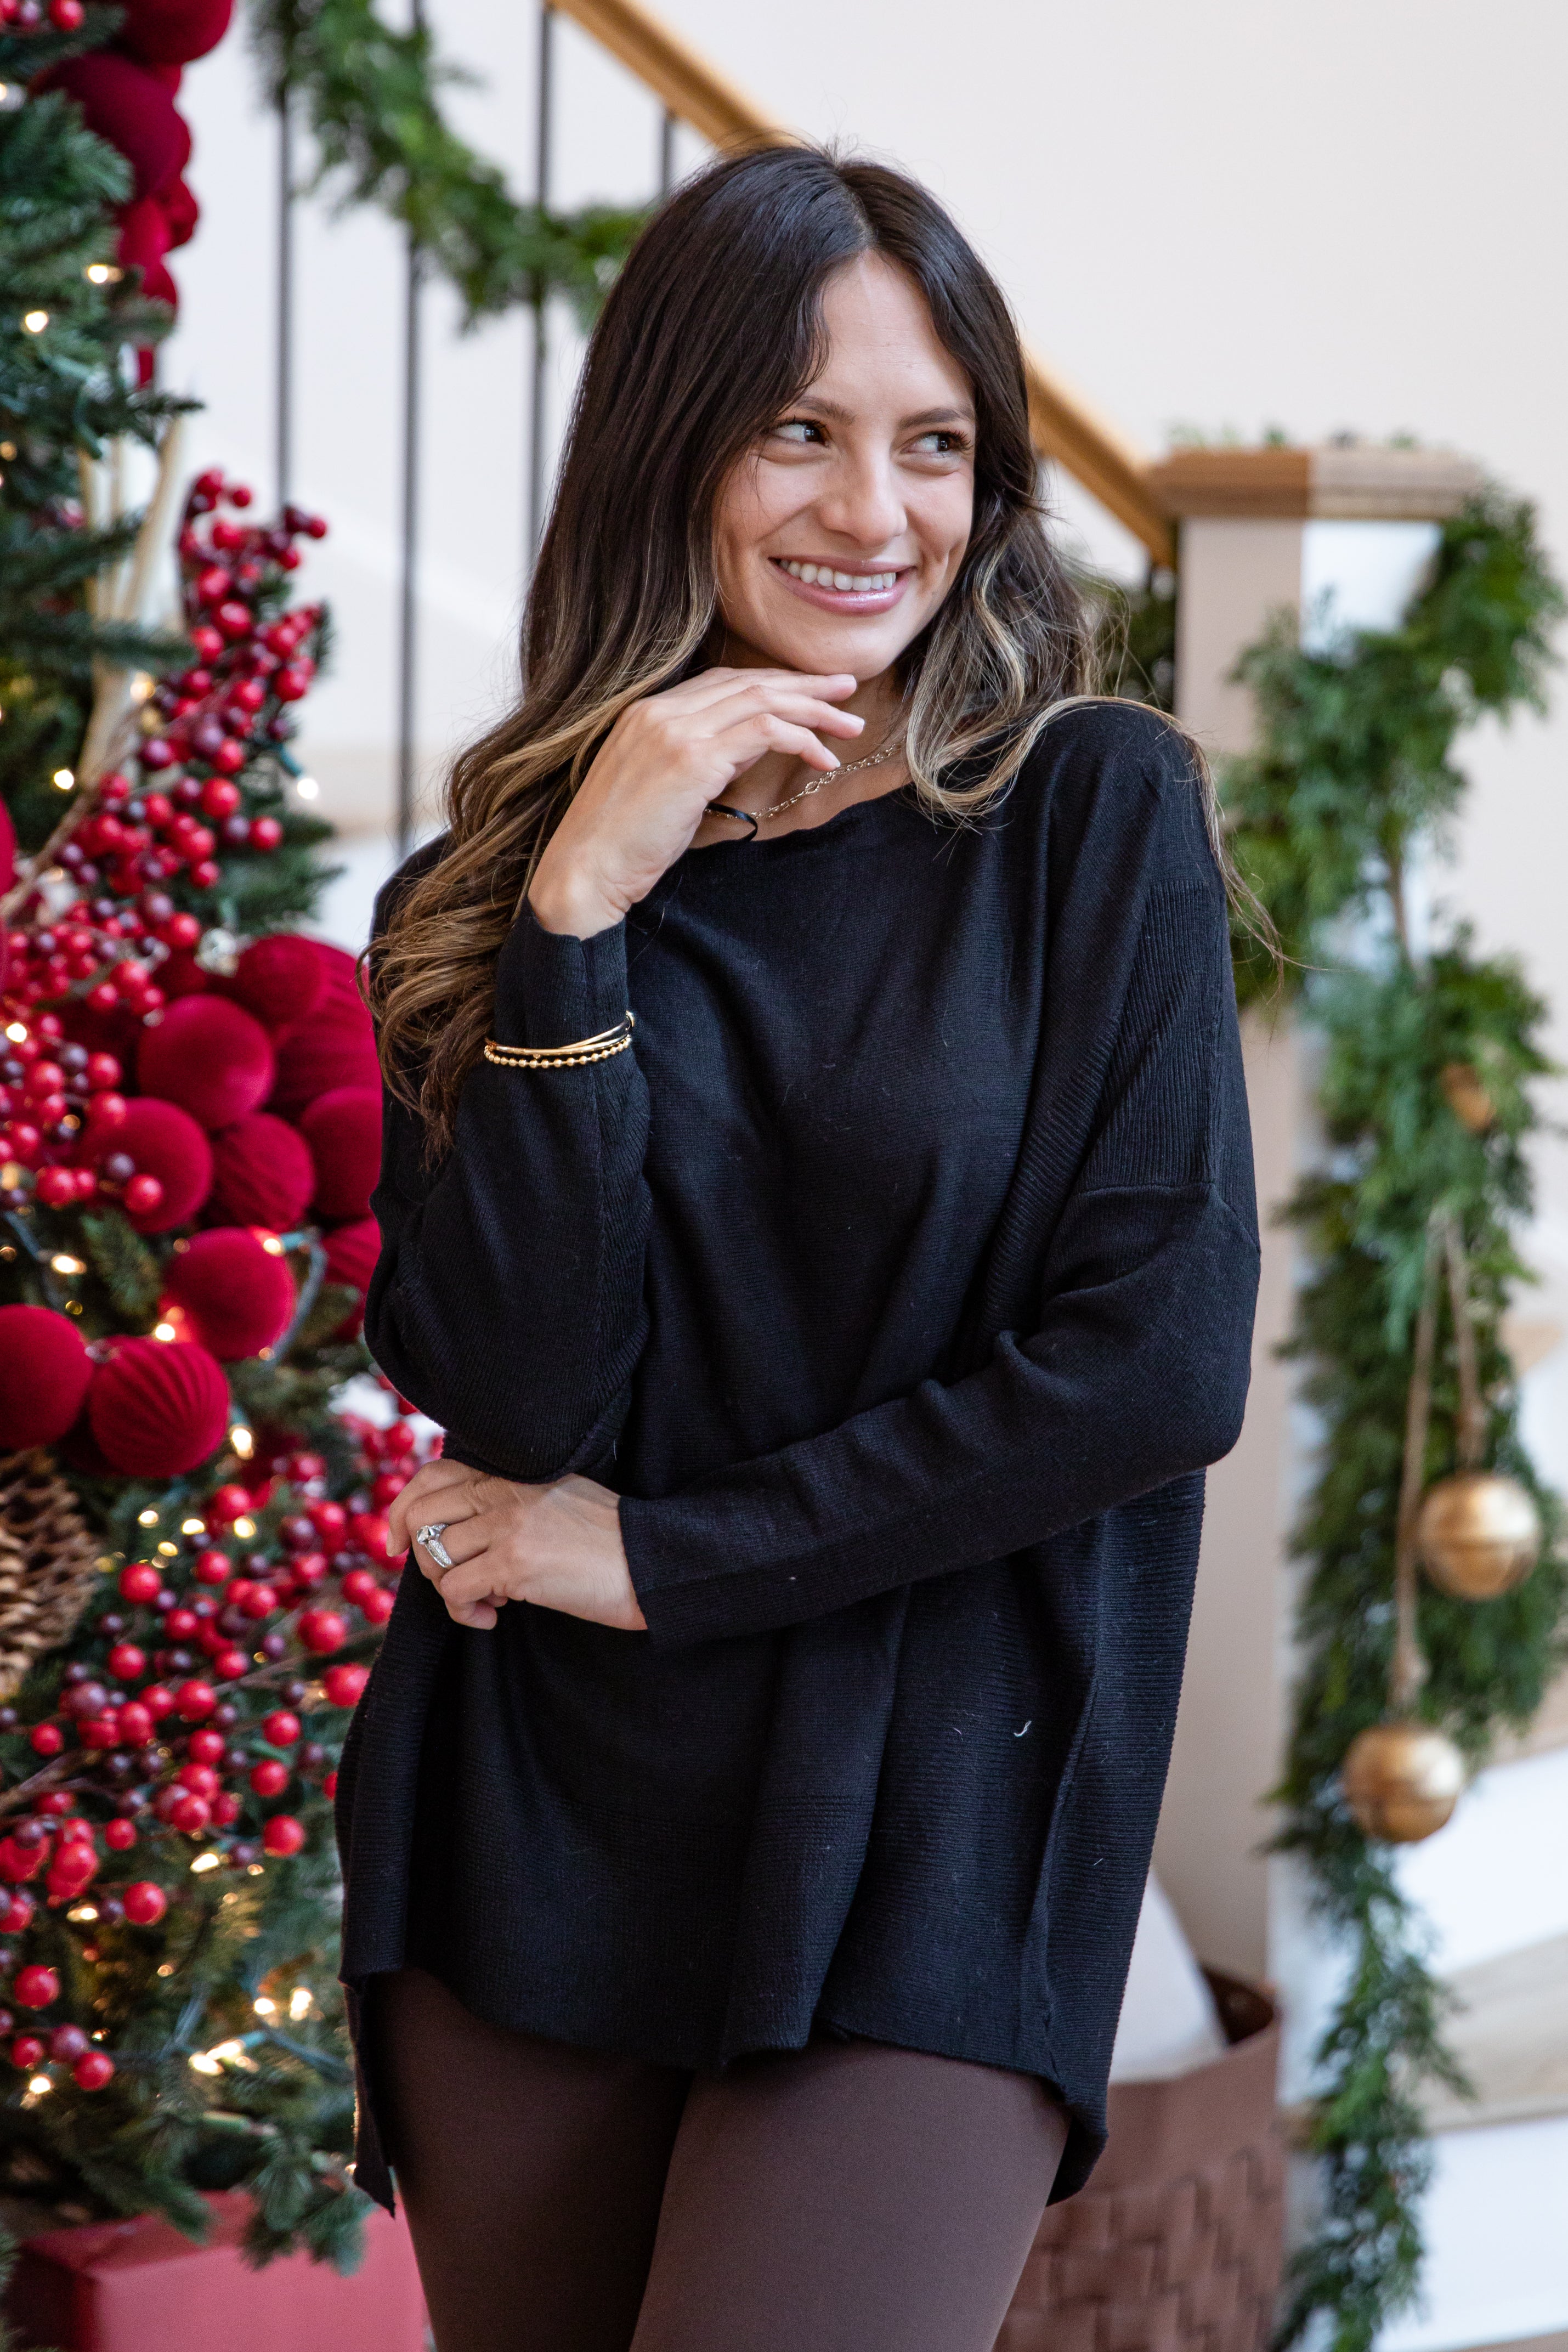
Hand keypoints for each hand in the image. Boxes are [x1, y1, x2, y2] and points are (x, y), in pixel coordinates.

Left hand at [388, 1459, 644, 1633]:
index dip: (403, 1508)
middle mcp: (504, 1493)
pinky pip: (455, 1591)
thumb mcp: (559, 1497)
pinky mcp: (515, 1564)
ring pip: (434, 1557)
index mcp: (513, 1474)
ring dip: (449, 1590)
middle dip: (418, 1556)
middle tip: (446, 1581)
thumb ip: (514, 1500)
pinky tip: (493, 1618)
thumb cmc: (611, 1540)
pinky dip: (464, 1612)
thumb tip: (466, 1528)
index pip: (434, 1475)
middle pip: (420, 1516)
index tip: (398, 1541)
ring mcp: (507, 1527)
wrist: (652, 1562)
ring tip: (484, 1601)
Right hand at [528, 666, 863, 936]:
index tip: (812, 690)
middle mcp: (661, 711)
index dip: (774, 682)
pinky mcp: (692, 759)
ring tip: (850, 725)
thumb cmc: (624, 842)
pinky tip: (822, 758)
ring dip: (814, 710)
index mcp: (648, 712)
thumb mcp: (666, 787)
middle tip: (847, 689)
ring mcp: (675, 731)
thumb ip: (705, 757)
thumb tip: (752, 745)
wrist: (585, 869)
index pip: (725, 681)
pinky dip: (800, 740)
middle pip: (749, 682)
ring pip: (762, 700)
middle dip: (805, 686)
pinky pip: (763, 733)